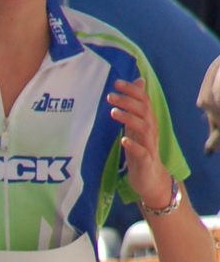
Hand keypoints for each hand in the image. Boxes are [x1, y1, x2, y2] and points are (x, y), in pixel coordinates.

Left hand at [109, 78, 174, 210]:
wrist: (151, 179)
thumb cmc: (141, 150)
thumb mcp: (137, 126)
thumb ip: (136, 107)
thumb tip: (138, 82)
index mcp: (148, 121)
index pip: (143, 100)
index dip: (132, 90)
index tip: (117, 83)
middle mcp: (151, 130)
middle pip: (144, 111)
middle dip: (128, 101)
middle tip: (110, 96)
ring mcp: (149, 145)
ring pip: (144, 128)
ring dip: (129, 118)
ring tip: (113, 112)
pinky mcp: (146, 160)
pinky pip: (142, 151)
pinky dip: (133, 145)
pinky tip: (123, 140)